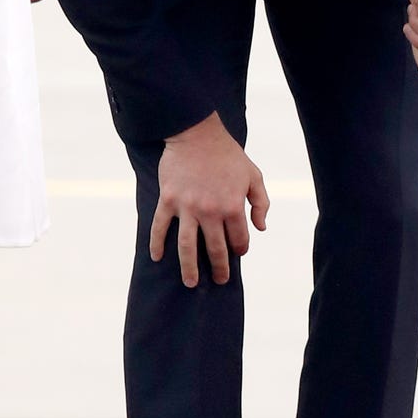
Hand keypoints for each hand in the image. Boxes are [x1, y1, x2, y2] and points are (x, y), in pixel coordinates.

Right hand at [150, 112, 268, 286]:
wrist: (197, 134)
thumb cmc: (228, 156)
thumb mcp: (253, 176)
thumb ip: (261, 203)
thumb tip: (260, 228)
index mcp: (233, 206)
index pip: (239, 238)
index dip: (240, 249)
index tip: (237, 253)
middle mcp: (210, 211)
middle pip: (215, 248)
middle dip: (219, 268)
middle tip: (219, 280)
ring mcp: (187, 207)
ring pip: (187, 246)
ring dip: (189, 267)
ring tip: (191, 283)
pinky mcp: (168, 200)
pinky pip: (160, 226)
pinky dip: (157, 243)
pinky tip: (157, 257)